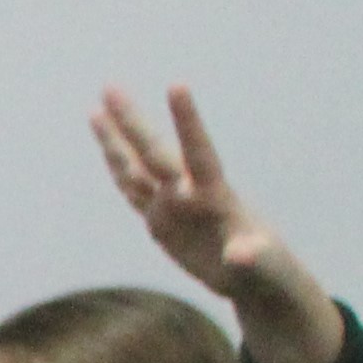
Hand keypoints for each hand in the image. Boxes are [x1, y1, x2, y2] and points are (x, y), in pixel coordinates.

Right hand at [94, 84, 345, 362]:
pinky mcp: (161, 221)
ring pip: (136, 167)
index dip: (187, 121)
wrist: (256, 277)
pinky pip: (132, 191)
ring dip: (116, 140)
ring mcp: (172, 205)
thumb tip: (241, 255)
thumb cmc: (267, 270)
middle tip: (110, 88)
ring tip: (96, 110)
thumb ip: (252, 257)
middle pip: (154, 152)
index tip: (176, 85)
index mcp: (215, 196)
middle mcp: (189, 193)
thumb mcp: (263, 266)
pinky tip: (107, 148)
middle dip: (132, 122)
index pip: (198, 152)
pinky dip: (117, 169)